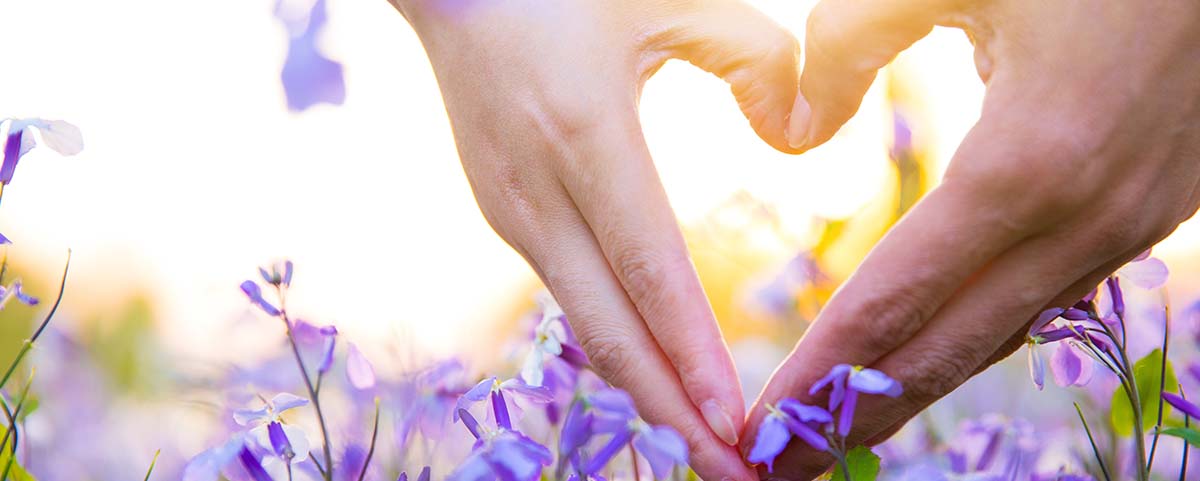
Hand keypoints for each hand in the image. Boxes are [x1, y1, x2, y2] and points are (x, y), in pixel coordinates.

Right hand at [390, 1, 801, 477]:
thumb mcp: (671, 2)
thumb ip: (757, 61)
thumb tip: (799, 141)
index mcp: (584, 137)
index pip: (649, 270)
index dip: (690, 353)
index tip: (735, 422)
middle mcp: (538, 193)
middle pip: (609, 331)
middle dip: (671, 414)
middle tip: (732, 475)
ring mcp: (513, 212)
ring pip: (586, 325)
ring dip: (645, 391)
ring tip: (703, 446)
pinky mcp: (507, 217)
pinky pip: (572, 297)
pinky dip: (618, 347)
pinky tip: (657, 379)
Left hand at [745, 0, 1199, 476]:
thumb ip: (849, 45)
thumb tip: (794, 132)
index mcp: (1026, 164)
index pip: (894, 300)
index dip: (821, 371)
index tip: (764, 426)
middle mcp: (1083, 218)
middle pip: (949, 349)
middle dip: (859, 415)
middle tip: (786, 470)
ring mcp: (1131, 224)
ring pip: (1005, 333)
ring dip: (921, 386)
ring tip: (846, 429)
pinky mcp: (1153, 212)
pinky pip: (1049, 297)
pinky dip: (982, 336)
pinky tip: (937, 352)